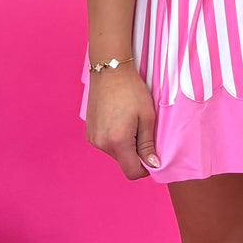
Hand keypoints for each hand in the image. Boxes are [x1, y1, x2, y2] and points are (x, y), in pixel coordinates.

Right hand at [85, 63, 159, 179]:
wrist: (110, 70)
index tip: (152, 155)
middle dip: (135, 152)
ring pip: (115, 153)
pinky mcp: (89, 132)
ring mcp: (93, 138)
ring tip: (128, 120)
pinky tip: (118, 119)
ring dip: (124, 144)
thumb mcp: (146, 116)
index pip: (132, 172)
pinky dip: (114, 138)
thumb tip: (153, 165)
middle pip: (123, 162)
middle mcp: (102, 144)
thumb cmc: (131, 90)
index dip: (145, 168)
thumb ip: (148, 144)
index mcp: (118, 142)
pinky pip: (105, 143)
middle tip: (141, 128)